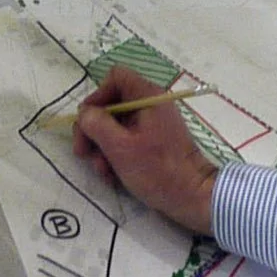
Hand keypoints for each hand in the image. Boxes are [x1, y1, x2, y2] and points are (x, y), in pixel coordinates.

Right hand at [71, 67, 218, 232]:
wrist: (194, 198)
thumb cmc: (158, 170)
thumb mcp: (120, 146)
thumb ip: (96, 124)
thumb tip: (84, 113)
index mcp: (147, 97)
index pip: (115, 77)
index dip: (97, 96)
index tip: (88, 121)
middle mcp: (150, 105)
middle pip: (111, 104)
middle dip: (93, 129)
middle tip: (82, 152)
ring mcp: (152, 125)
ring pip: (115, 125)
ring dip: (101, 147)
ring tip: (101, 171)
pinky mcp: (153, 143)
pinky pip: (126, 140)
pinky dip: (115, 155)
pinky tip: (111, 175)